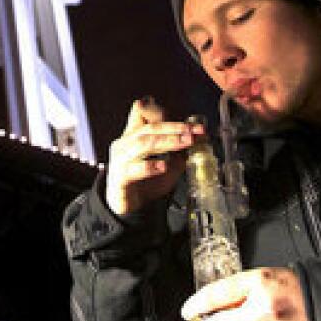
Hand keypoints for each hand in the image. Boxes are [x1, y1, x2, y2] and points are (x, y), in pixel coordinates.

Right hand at [106, 98, 201, 215]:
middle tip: (193, 131)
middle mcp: (125, 143)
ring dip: (166, 141)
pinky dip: (149, 166)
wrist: (126, 208)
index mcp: (134, 135)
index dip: (166, 112)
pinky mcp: (120, 177)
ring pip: (143, 143)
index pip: (144, 112)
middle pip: (150, 127)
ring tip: (184, 142)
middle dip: (174, 127)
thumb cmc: (145, 182)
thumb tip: (199, 140)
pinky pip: (133, 169)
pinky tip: (162, 166)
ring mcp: (121, 159)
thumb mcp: (168, 165)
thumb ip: (180, 152)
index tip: (190, 123)